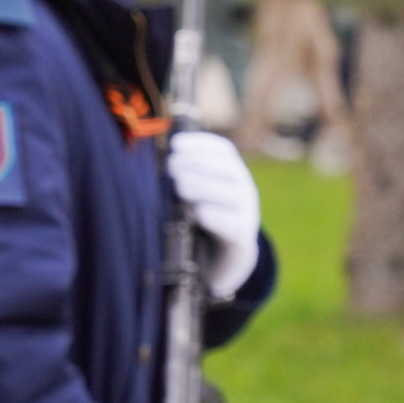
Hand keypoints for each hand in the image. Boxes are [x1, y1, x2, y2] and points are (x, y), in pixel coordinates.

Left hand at [166, 127, 261, 297]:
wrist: (226, 258)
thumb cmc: (203, 218)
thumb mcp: (197, 193)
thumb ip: (184, 175)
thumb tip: (157, 159)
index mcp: (233, 174)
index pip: (223, 150)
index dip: (200, 143)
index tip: (175, 144)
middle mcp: (244, 189)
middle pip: (226, 168)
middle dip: (196, 164)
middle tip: (170, 168)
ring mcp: (247, 214)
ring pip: (230, 194)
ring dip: (203, 187)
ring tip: (179, 187)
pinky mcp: (242, 238)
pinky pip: (230, 224)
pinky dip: (212, 216)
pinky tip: (196, 212)